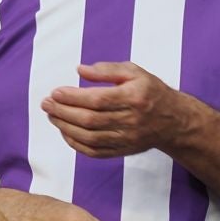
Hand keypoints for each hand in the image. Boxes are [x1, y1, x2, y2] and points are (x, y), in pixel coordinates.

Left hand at [41, 62, 193, 158]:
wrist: (173, 120)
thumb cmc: (150, 92)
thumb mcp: (135, 72)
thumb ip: (107, 69)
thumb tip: (80, 70)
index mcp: (135, 97)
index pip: (98, 99)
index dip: (73, 97)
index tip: (55, 92)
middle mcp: (131, 120)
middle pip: (90, 120)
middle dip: (63, 112)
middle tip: (46, 104)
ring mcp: (127, 138)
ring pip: (89, 137)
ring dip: (65, 127)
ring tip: (52, 116)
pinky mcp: (123, 150)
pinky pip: (94, 151)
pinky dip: (76, 144)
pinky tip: (65, 132)